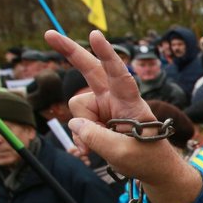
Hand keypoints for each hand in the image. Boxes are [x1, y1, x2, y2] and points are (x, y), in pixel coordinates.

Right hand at [43, 30, 201, 202]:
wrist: (153, 169)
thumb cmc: (146, 158)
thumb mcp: (121, 153)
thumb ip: (95, 137)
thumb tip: (75, 123)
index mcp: (131, 103)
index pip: (119, 76)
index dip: (107, 55)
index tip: (94, 35)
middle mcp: (117, 99)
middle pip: (91, 70)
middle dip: (71, 52)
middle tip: (49, 34)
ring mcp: (106, 106)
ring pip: (78, 108)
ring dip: (83, 129)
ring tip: (100, 146)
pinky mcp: (98, 116)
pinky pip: (78, 123)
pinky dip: (80, 137)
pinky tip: (88, 149)